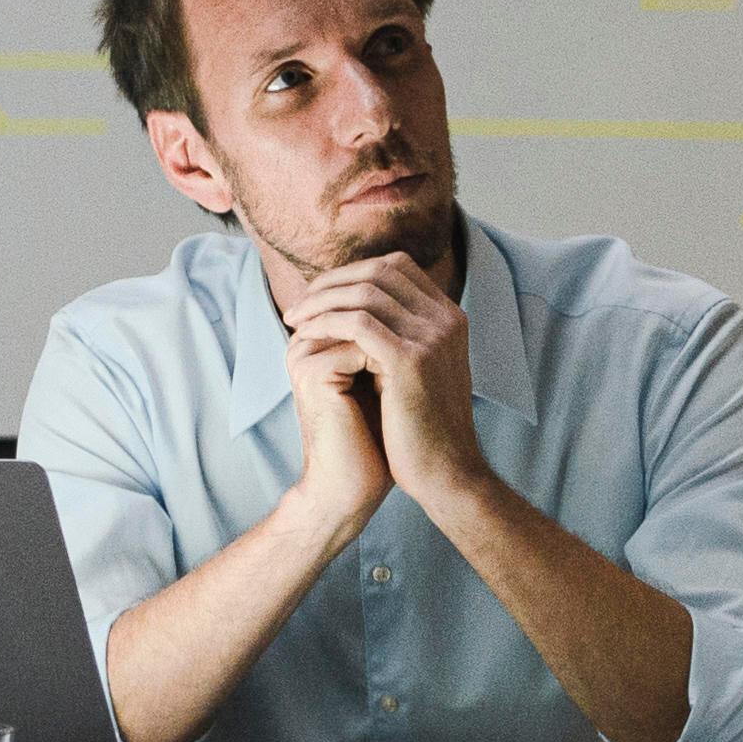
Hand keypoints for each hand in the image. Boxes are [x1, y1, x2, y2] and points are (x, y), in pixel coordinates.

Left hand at [279, 250, 482, 505]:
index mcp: (449, 318)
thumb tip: (355, 315)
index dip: (353, 273)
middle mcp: (446, 319)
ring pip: (365, 292)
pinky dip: (326, 322)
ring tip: (293, 320)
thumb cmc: (423, 430)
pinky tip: (305, 336)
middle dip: (332, 282)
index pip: (396, 266)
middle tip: (299, 305)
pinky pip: (357, 322)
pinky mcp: (412, 359)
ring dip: (321, 301)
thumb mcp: (417, 373)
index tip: (320, 296)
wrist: (446, 474)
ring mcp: (432, 336)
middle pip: (380, 270)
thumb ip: (398, 338)